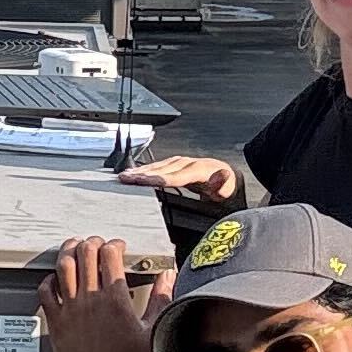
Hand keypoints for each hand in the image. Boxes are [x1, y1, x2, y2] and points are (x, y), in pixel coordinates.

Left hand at [37, 235, 158, 351]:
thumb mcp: (152, 333)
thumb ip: (161, 300)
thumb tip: (167, 277)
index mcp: (115, 300)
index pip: (109, 255)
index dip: (114, 245)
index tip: (118, 247)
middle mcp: (90, 301)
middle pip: (85, 254)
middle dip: (92, 242)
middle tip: (96, 244)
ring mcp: (70, 311)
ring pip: (63, 267)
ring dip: (69, 252)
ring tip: (74, 248)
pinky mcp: (56, 323)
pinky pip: (46, 292)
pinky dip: (49, 280)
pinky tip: (56, 279)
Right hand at [117, 152, 238, 212]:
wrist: (227, 175)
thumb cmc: (225, 186)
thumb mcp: (228, 189)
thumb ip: (222, 184)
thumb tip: (221, 176)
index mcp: (199, 169)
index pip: (174, 176)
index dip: (157, 179)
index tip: (143, 180)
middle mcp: (187, 163)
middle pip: (161, 170)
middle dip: (142, 174)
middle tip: (125, 178)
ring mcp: (180, 162)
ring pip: (157, 166)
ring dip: (140, 171)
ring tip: (124, 176)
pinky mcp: (175, 164)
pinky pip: (157, 166)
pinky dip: (144, 169)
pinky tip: (133, 173)